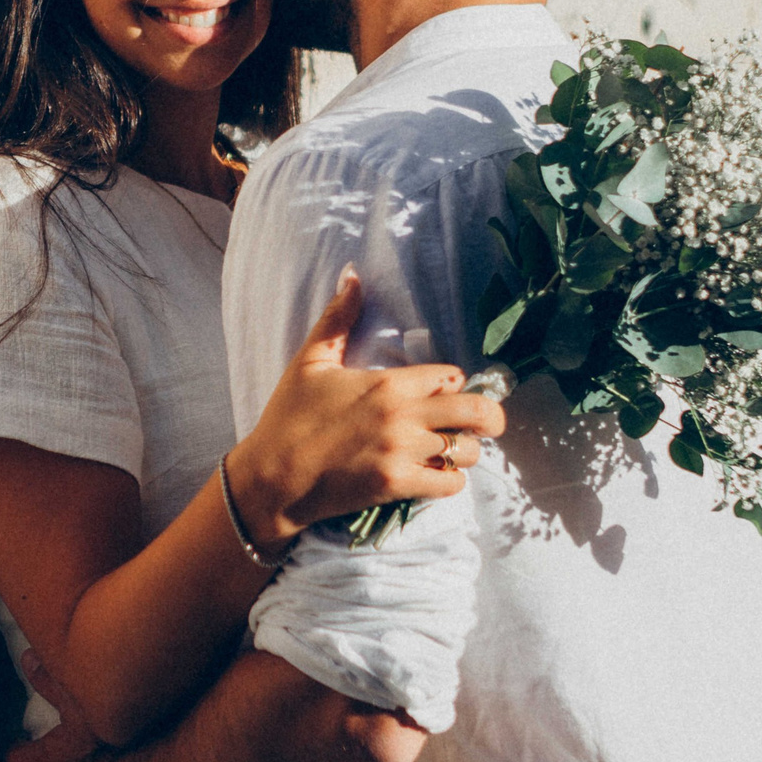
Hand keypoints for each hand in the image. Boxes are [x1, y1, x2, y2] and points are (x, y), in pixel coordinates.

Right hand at [226, 269, 506, 542]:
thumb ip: (338, 319)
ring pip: (467, 451)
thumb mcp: (310, 362)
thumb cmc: (290, 417)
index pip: (451, 376)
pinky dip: (451, 480)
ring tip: (452, 449)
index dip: (454, 382)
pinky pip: (451, 484)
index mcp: (387, 383)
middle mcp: (403, 417)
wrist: (272, 478)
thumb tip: (353, 275)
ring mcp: (403, 454)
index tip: (447, 389)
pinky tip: (437, 474)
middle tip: (486, 420)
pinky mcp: (397, 486)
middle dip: (489, 415)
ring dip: (466, 450)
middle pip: (476, 412)